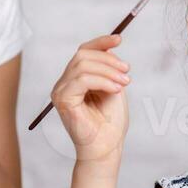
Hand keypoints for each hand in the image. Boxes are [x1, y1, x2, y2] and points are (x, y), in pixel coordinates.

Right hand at [51, 34, 130, 163]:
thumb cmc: (110, 122)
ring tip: (124, 83)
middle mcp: (64, 83)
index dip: (101, 42)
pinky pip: (81, 80)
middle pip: (83, 55)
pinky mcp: (62, 100)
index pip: (83, 52)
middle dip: (108, 60)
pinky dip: (102, 80)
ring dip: (108, 71)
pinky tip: (115, 89)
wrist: (107, 147)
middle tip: (127, 72)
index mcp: (75, 79)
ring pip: (82, 65)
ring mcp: (60, 91)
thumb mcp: (113, 87)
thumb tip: (110, 48)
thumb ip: (108, 69)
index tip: (119, 40)